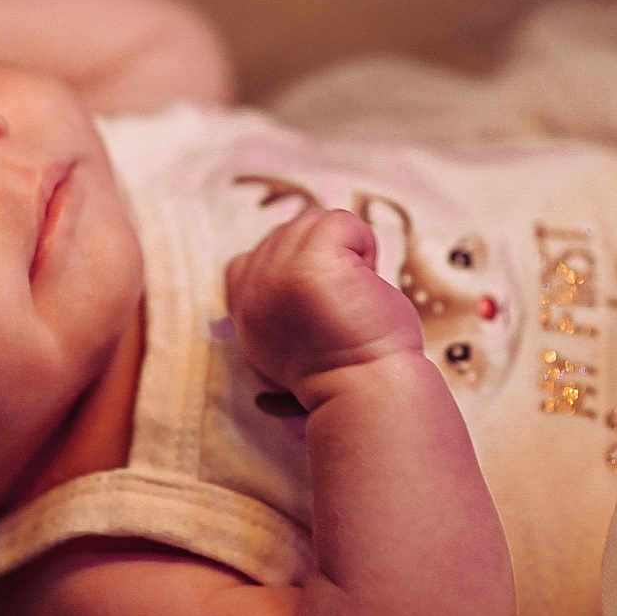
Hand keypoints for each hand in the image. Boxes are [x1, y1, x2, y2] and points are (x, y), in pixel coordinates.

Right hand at [224, 208, 422, 406]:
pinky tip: (366, 282)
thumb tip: (295, 262)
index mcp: (246, 313)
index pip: (251, 258)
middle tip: (342, 305)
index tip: (317, 307)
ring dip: (347, 252)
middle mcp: (253, 292)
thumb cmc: (349, 369)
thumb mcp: (290, 340)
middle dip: (324, 258)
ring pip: (313, 222)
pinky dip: (364, 243)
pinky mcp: (310, 265)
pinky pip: (339, 221)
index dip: (291, 268)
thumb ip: (277, 303)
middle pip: (287, 232)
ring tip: (354, 293)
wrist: (371, 394)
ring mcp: (278, 276)